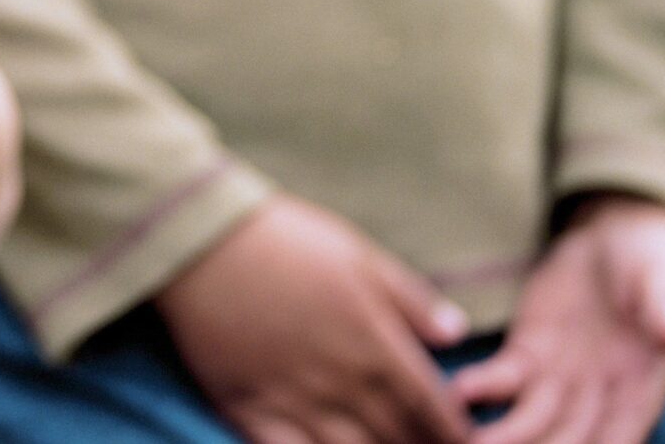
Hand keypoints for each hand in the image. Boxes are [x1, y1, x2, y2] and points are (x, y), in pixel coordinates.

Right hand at [156, 194, 473, 443]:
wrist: (201, 241)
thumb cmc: (285, 240)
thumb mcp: (359, 255)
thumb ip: (412, 299)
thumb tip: (456, 332)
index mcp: (374, 345)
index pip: (430, 406)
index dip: (451, 430)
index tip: (463, 439)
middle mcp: (341, 383)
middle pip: (396, 437)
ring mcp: (294, 401)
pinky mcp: (248, 407)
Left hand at [452, 194, 664, 443]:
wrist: (615, 238)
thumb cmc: (653, 263)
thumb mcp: (662, 279)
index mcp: (644, 385)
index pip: (623, 432)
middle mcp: (601, 392)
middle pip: (570, 436)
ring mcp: (561, 376)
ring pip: (531, 418)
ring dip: (503, 434)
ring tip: (471, 441)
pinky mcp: (528, 350)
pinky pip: (503, 377)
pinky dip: (481, 387)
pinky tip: (458, 391)